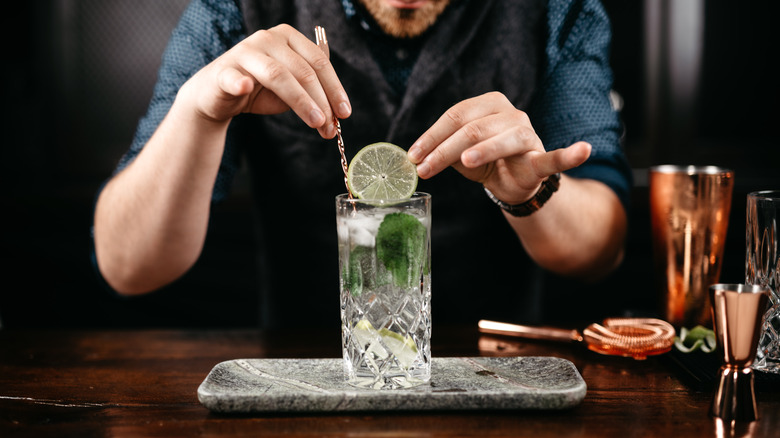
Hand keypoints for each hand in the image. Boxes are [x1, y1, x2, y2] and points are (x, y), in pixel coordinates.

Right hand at [179, 24, 350, 137]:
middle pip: (303, 70)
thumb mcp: (293, 88)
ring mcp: (244, 52)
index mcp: (288, 38)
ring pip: (278, 75)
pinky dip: (239, 82)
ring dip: (300, 101)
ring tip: (316, 122)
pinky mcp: (223, 71)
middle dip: (321, 101)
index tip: (345, 113)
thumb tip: (340, 110)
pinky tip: (246, 88)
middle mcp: (268, 38)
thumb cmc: (260, 91)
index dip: (335, 88)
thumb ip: (314, 91)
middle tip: (330, 127)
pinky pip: (233, 77)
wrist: (218, 96)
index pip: (319, 62)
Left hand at [407, 92, 590, 204]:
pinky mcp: (540, 157)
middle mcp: (509, 113)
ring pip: (502, 139)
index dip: (431, 137)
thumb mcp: (460, 154)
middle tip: (424, 168)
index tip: (412, 156)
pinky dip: (570, 154)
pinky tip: (583, 149)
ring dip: (483, 151)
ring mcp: (528, 134)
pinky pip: (555, 157)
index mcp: (487, 105)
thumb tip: (415, 158)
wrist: (515, 182)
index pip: (455, 116)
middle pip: (473, 128)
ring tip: (466, 162)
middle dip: (444, 149)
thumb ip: (442, 151)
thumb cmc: (485, 161)